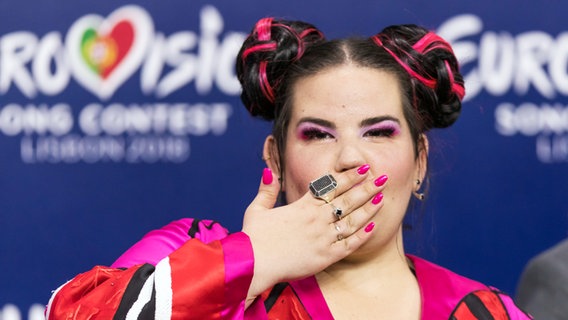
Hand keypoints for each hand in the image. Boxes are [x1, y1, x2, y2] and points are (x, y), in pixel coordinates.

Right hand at [242, 165, 385, 303]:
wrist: (254, 263)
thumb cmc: (254, 238)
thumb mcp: (257, 209)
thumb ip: (266, 190)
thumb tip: (269, 172)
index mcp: (302, 206)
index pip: (331, 187)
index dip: (349, 177)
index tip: (362, 169)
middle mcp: (316, 219)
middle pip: (347, 200)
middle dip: (367, 188)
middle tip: (383, 178)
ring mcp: (323, 238)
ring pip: (352, 220)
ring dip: (369, 208)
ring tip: (382, 198)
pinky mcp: (326, 256)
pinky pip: (349, 244)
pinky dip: (362, 235)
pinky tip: (373, 227)